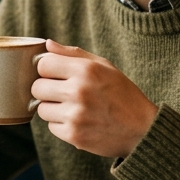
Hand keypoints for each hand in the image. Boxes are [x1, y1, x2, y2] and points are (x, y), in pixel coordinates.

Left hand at [32, 40, 158, 157]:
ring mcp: (75, 114)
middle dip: (47, 90)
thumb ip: (74, 54)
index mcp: (86, 70)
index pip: (43, 64)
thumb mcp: (105, 66)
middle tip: (63, 93)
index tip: (55, 75)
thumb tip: (47, 44)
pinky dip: (61, 125)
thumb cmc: (123, 94)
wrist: (142, 129)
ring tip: (73, 108)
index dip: (47, 70)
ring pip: (41, 109)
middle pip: (37, 87)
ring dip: (53, 109)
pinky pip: (51, 127)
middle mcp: (78, 91)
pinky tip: (79, 121)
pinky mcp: (74, 135)